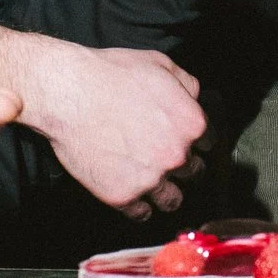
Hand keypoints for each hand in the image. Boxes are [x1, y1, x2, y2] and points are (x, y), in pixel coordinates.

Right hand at [0, 2, 207, 217]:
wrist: (68, 93)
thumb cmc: (111, 74)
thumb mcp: (160, 64)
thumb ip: (187, 84)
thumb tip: (197, 98)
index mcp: (192, 124)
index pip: (209, 143)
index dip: (196, 142)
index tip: (183, 143)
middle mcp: (177, 155)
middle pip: (194, 172)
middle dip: (182, 167)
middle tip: (163, 159)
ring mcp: (150, 179)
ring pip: (172, 200)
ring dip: (167, 194)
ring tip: (154, 186)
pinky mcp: (122, 196)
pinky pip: (141, 213)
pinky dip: (139, 207)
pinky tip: (133, 195)